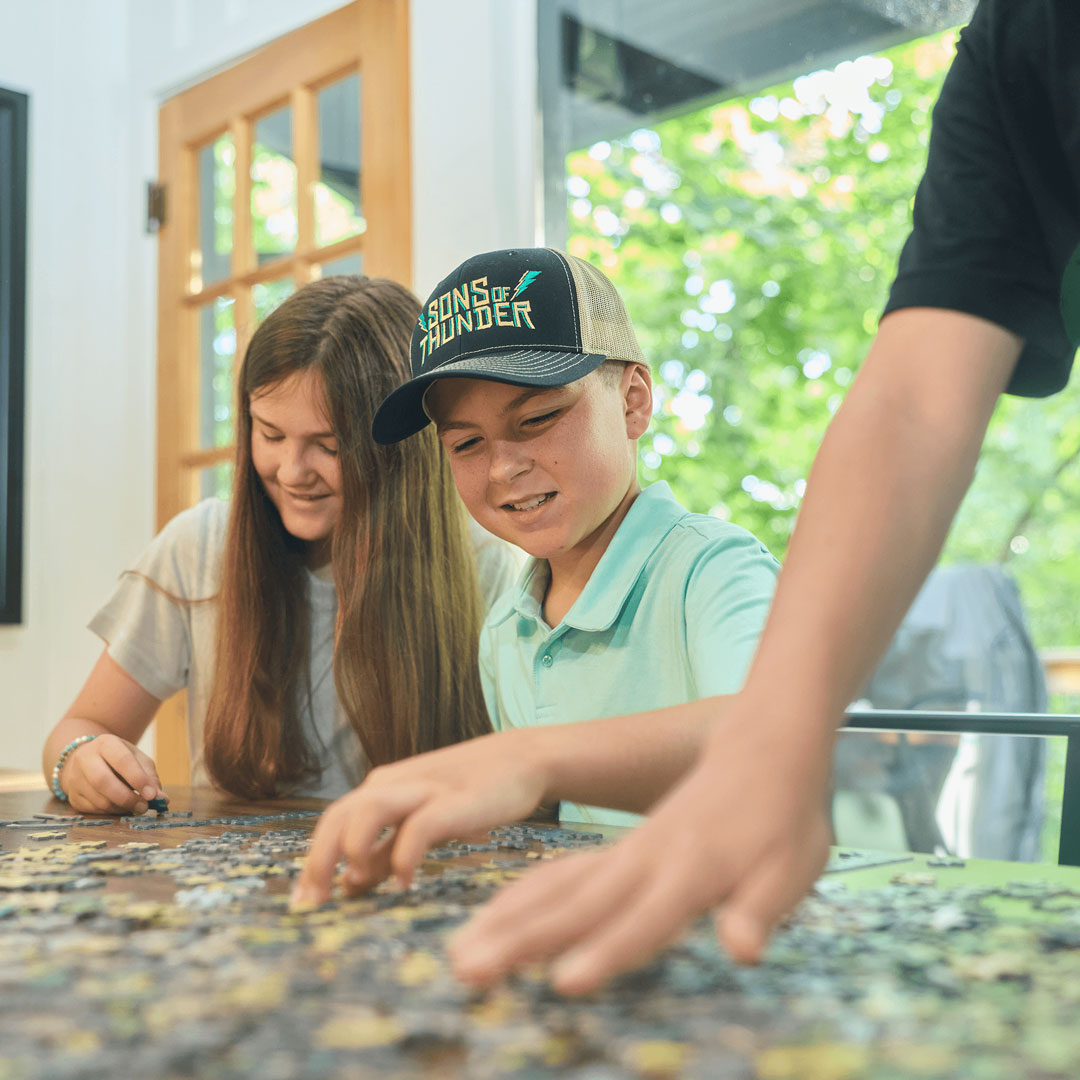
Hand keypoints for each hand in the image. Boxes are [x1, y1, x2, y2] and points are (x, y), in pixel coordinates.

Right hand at [59, 733, 165, 814]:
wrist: (88, 759)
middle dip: (126, 798)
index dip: (138, 779)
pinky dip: (111, 812)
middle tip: (144, 807)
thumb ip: (150, 777)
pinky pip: (93, 810)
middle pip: (103, 781)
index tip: (152, 794)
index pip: (122, 760)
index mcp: (106, 743)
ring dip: (121, 808)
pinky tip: (120, 807)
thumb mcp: (137, 759)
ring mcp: (75, 778)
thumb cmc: (118, 759)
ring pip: (98, 799)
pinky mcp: (72, 796)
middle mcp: (85, 758)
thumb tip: (162, 798)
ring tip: (136, 807)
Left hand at [292, 729, 548, 906]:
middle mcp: (394, 784)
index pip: (332, 823)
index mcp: (381, 789)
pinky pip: (419, 825)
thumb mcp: (419, 823)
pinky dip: (405, 855)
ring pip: (369, 809)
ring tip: (356, 885)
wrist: (520, 760)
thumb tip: (349, 885)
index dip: (312, 862)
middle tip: (312, 905)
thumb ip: (385, 851)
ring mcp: (424, 789)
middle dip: (319, 861)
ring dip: (354, 848)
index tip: (302, 904)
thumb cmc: (468, 796)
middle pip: (339, 816)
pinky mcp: (454, 799)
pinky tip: (405, 883)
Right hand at [448, 703, 832, 993]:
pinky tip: (492, 921)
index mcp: (692, 867)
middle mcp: (646, 859)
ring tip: (460, 956)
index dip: (608, 952)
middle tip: (468, 970)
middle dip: (523, 940)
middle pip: (577, 903)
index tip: (566, 983)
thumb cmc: (784, 815)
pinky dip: (523, 899)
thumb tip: (742, 950)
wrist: (762, 741)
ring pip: (556, 888)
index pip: (645, 918)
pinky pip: (560, 875)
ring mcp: (626, 852)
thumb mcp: (793, 865)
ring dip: (507, 921)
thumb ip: (760, 908)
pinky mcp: (618, 852)